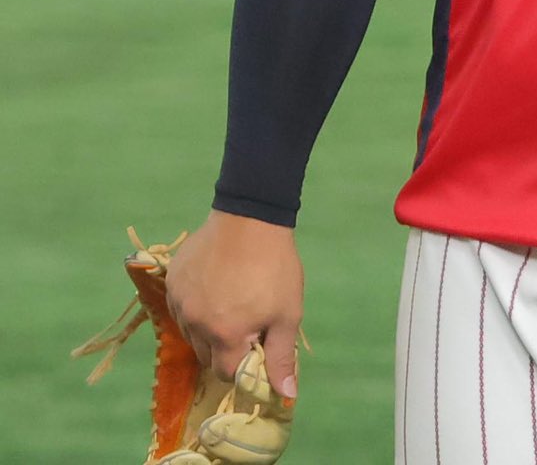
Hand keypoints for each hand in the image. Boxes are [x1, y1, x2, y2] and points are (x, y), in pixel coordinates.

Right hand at [164, 210, 302, 396]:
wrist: (251, 218)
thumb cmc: (275, 267)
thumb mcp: (287, 313)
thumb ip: (281, 356)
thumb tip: (286, 394)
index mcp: (224, 335)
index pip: (226, 373)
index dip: (243, 365)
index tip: (256, 347)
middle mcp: (194, 324)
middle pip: (207, 355)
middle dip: (227, 348)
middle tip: (248, 322)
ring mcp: (179, 303)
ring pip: (192, 333)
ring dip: (209, 329)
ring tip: (233, 302)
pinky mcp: (172, 283)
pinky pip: (180, 308)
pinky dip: (196, 307)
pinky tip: (216, 287)